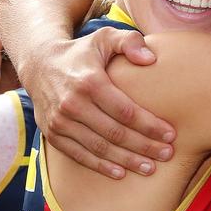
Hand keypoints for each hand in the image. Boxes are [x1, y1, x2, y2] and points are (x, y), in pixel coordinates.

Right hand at [18, 27, 175, 178]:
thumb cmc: (81, 52)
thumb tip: (150, 58)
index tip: (171, 135)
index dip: (150, 126)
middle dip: (144, 147)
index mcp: (89, 82)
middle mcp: (72, 104)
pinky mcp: (53, 134)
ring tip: (150, 168)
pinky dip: (101, 166)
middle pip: (116, 133)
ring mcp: (60, 122)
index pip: (126, 111)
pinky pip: (79, 155)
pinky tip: (121, 172)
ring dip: (127, 161)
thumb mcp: (104, 37)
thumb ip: (129, 42)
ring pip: (99, 148)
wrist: (39, 64)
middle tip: (167, 154)